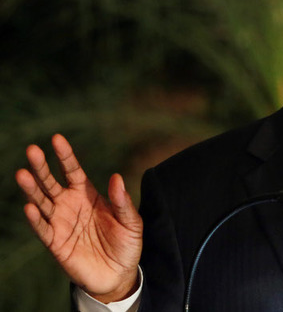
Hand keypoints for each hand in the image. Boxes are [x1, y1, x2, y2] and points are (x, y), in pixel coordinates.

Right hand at [15, 134, 142, 302]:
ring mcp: (60, 223)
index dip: (65, 156)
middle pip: (51, 182)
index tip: (57, 139)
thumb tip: (117, 178)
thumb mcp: (131, 221)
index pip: (73, 170)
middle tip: (32, 150)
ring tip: (22, 174)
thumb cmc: (126, 243)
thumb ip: (123, 202)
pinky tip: (30, 208)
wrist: (119, 274)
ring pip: (41, 202)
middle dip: (41, 167)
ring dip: (32, 189)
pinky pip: (43, 229)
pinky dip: (35, 219)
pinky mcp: (55, 243)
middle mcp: (69, 205)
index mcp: (87, 194)